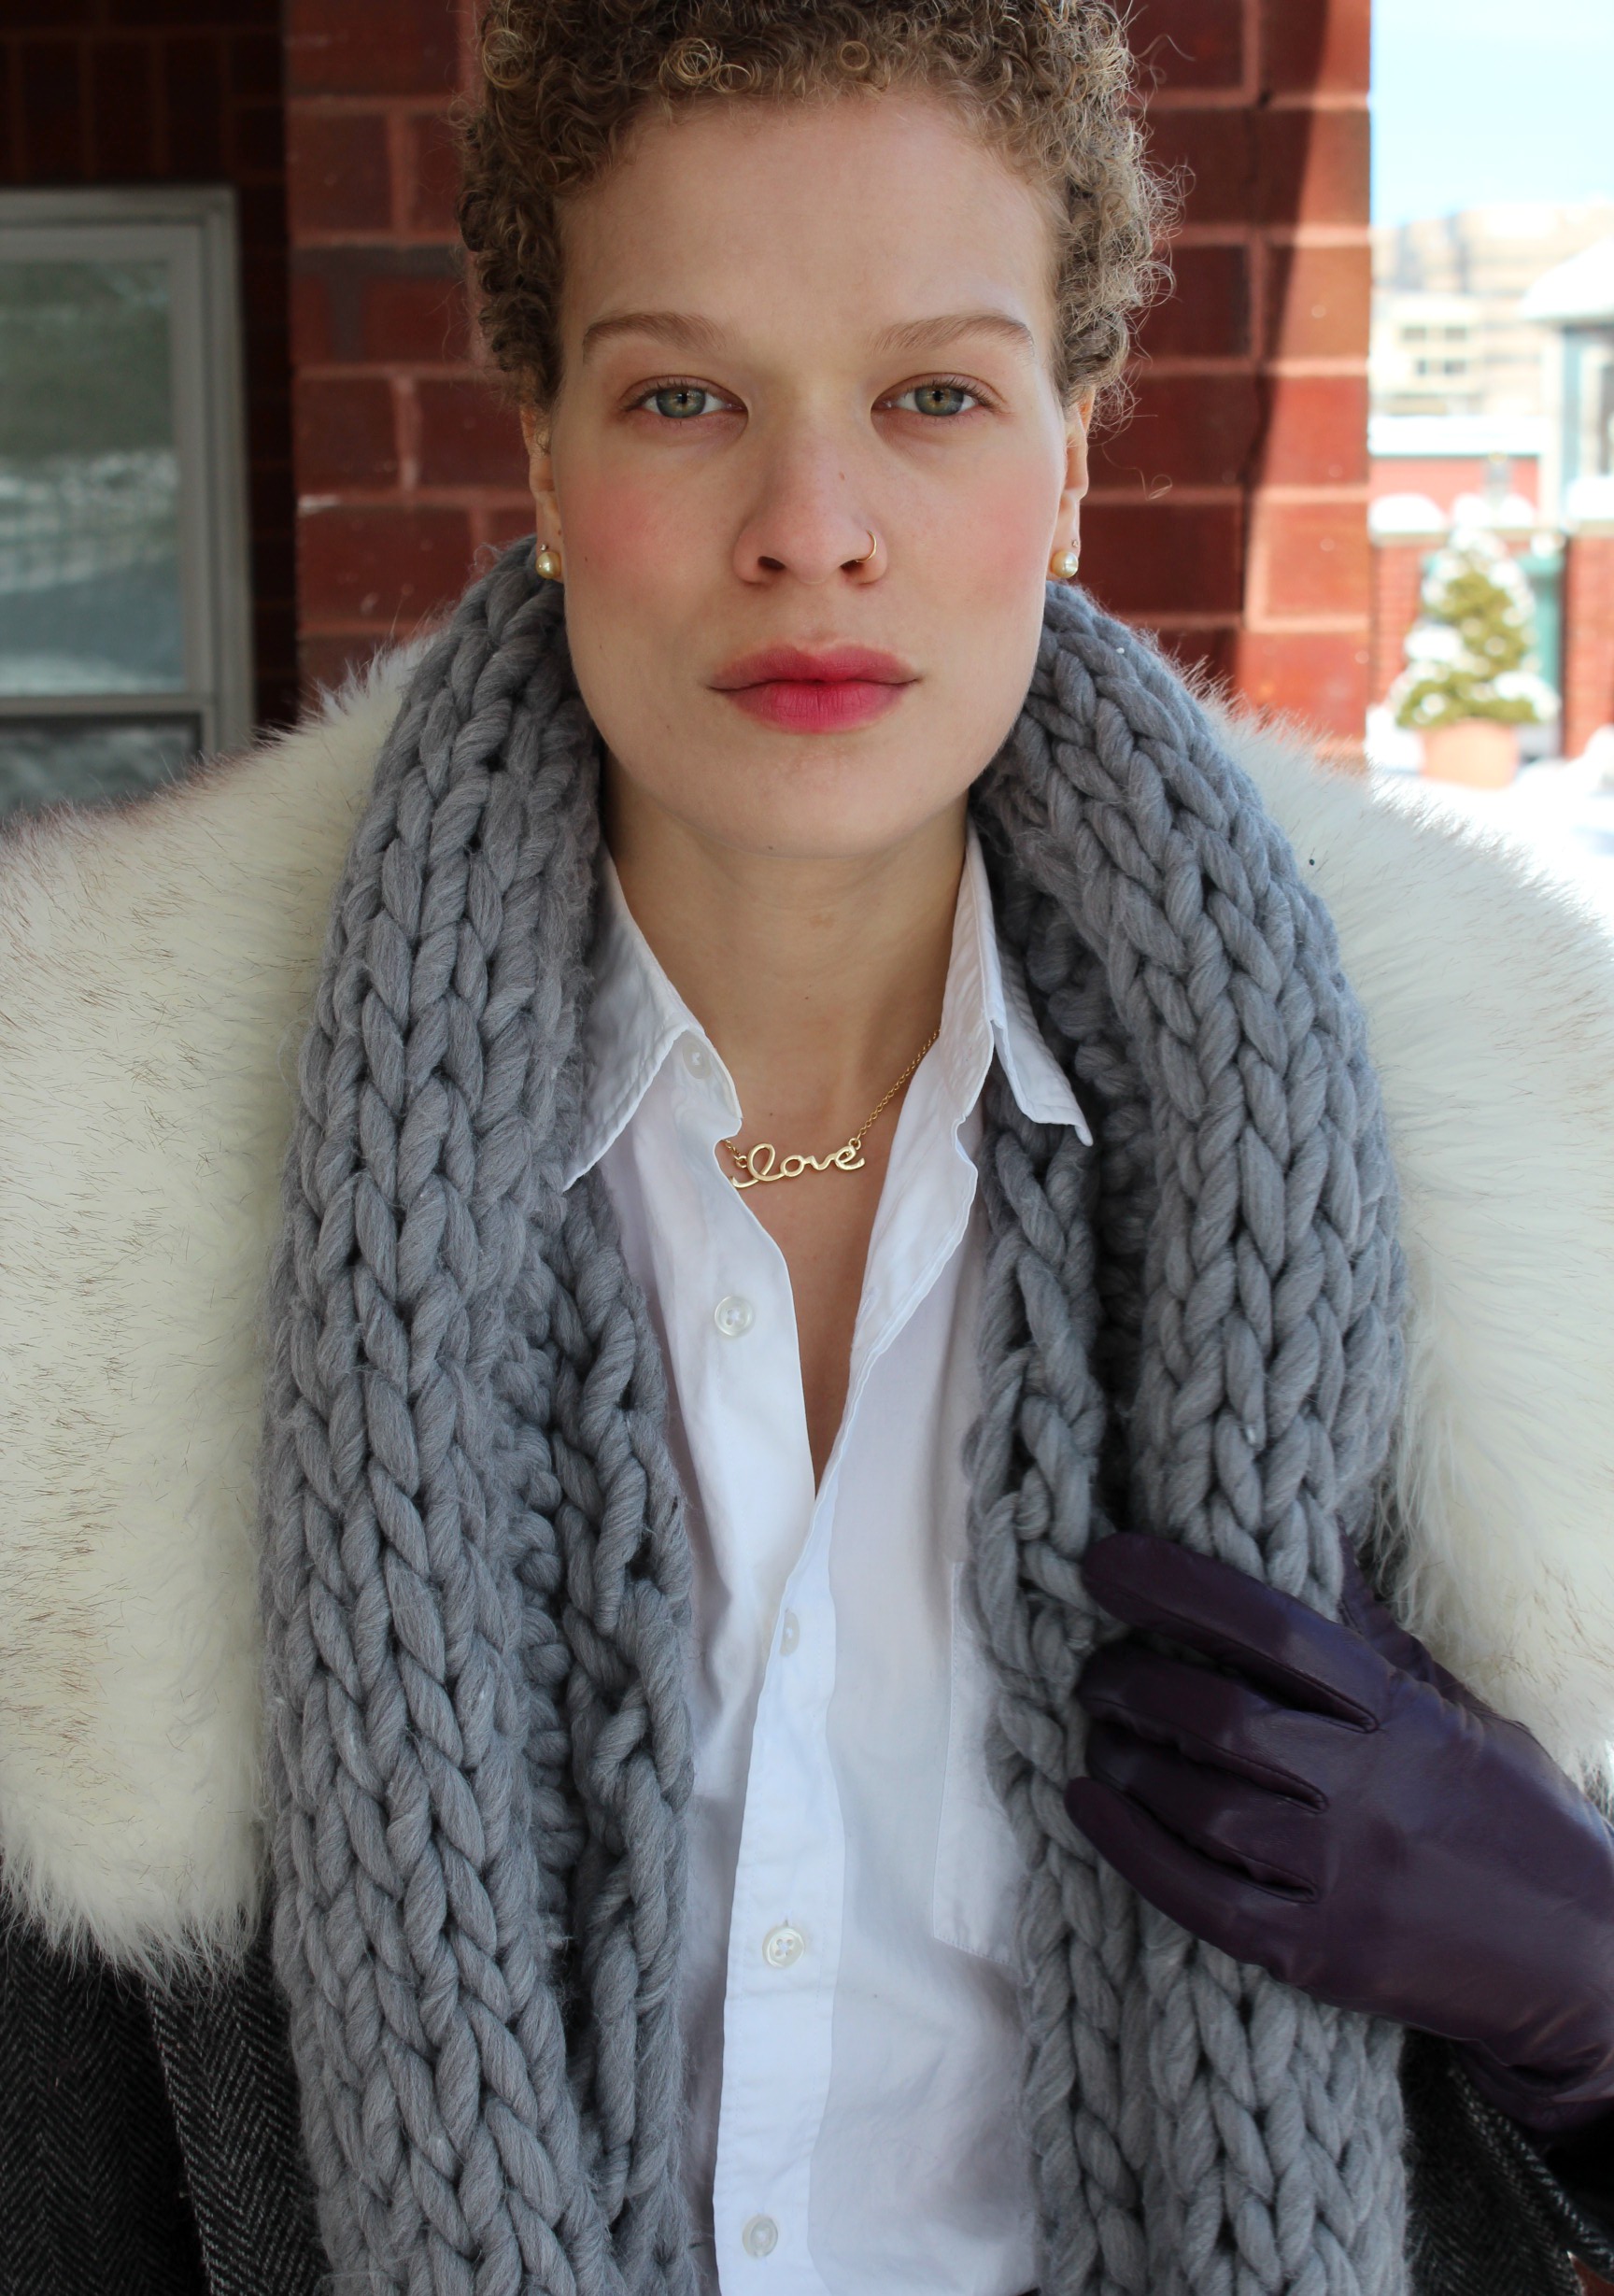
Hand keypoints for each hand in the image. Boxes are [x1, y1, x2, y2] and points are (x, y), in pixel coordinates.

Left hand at [1064, 1531, 1613, 2138]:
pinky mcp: (1323, 1956)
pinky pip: (1199, 1899)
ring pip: (1200, 1806)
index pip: (1271, 1627)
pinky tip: (1090, 1802)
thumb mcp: (1454, 1709)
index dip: (1178, 1584)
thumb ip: (1369, 1633)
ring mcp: (1346, 1878)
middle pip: (1219, 1717)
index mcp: (1400, 1715)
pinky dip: (1129, 1847)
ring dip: (1126, 1760)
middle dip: (1133, 1680)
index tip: (1105, 1559)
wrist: (1587, 1964)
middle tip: (1096, 1668)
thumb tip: (1308, 1532)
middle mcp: (1372, 1791)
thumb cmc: (1511, 1815)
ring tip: (1101, 1732)